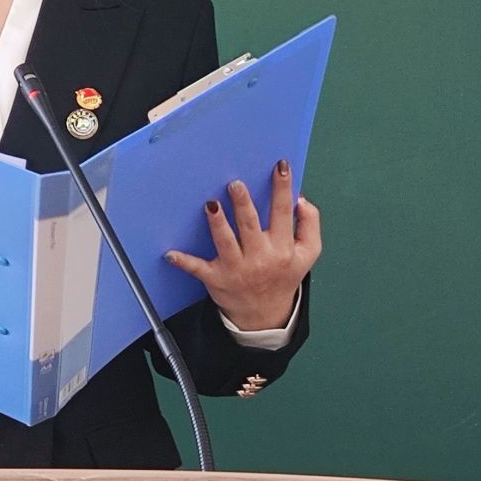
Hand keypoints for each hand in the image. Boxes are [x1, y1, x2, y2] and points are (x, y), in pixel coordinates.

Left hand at [163, 159, 321, 330]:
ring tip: (211, 204)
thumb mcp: (308, 254)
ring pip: (225, 242)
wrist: (265, 314)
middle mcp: (260, 257)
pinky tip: (169, 254)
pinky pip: (198, 269)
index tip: (280, 167)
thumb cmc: (284, 274)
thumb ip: (310, 224)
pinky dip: (183, 262)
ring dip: (217, 223)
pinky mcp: (216, 279)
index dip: (282, 189)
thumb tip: (301, 199)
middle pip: (250, 225)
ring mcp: (236, 269)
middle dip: (243, 204)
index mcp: (282, 247)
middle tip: (235, 184)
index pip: (283, 212)